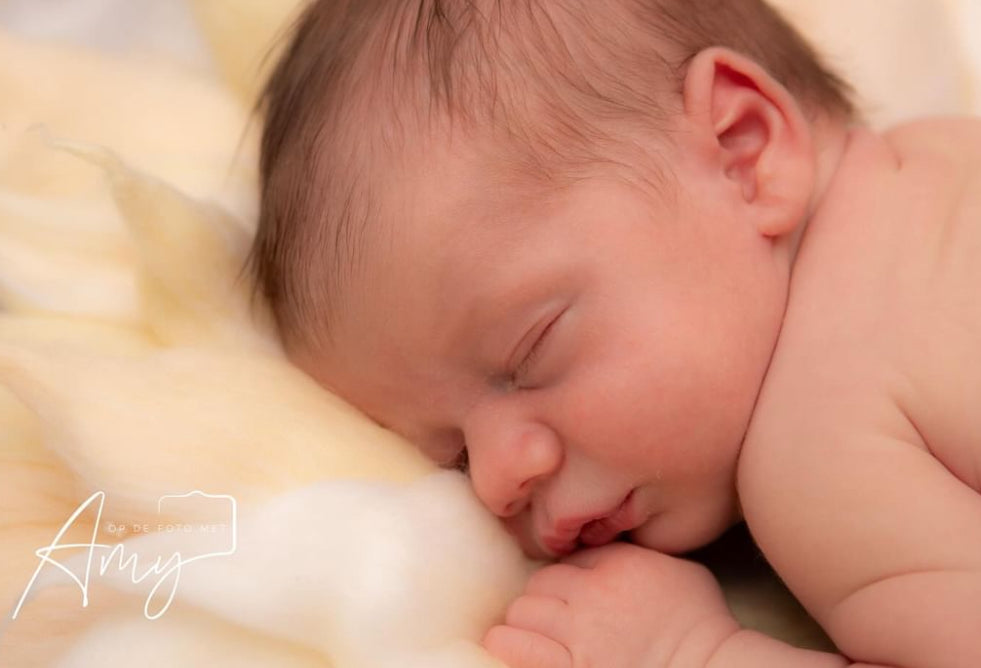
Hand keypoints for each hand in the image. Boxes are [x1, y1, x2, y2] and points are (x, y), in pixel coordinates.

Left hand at [483, 542, 739, 667]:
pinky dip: (510, 644)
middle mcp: (594, 594)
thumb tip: (604, 550)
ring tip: (531, 633)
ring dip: (524, 622)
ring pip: (523, 611)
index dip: (567, 578)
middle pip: (539, 583)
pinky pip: (516, 647)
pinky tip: (511, 646)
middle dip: (542, 599)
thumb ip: (634, 555)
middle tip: (551, 617)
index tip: (571, 593)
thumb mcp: (676, 570)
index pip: (568, 559)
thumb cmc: (703, 626)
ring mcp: (579, 634)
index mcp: (618, 565)